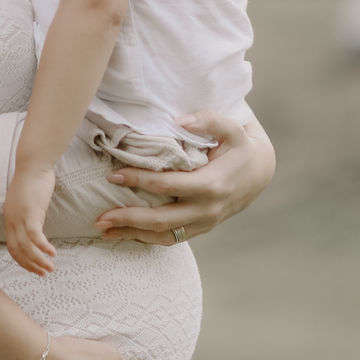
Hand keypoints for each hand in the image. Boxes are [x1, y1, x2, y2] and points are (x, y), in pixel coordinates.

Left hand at [4, 165, 56, 274]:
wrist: (33, 162)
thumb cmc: (33, 178)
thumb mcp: (27, 200)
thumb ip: (29, 213)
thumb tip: (36, 224)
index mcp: (10, 217)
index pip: (11, 246)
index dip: (22, 260)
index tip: (33, 268)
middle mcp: (12, 219)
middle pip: (17, 251)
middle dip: (30, 265)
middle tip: (43, 273)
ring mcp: (20, 216)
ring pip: (26, 247)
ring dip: (38, 261)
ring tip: (50, 268)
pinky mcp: (31, 212)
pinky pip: (35, 236)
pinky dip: (43, 248)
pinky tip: (52, 253)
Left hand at [94, 111, 274, 244]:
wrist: (259, 172)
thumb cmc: (240, 146)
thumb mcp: (232, 128)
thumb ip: (208, 120)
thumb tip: (180, 121)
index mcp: (210, 185)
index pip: (166, 185)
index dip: (138, 180)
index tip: (113, 175)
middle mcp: (206, 209)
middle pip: (160, 220)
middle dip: (127, 219)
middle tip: (99, 217)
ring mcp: (204, 223)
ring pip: (163, 236)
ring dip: (132, 235)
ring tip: (103, 231)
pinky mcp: (201, 229)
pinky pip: (171, 239)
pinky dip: (146, 239)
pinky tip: (125, 234)